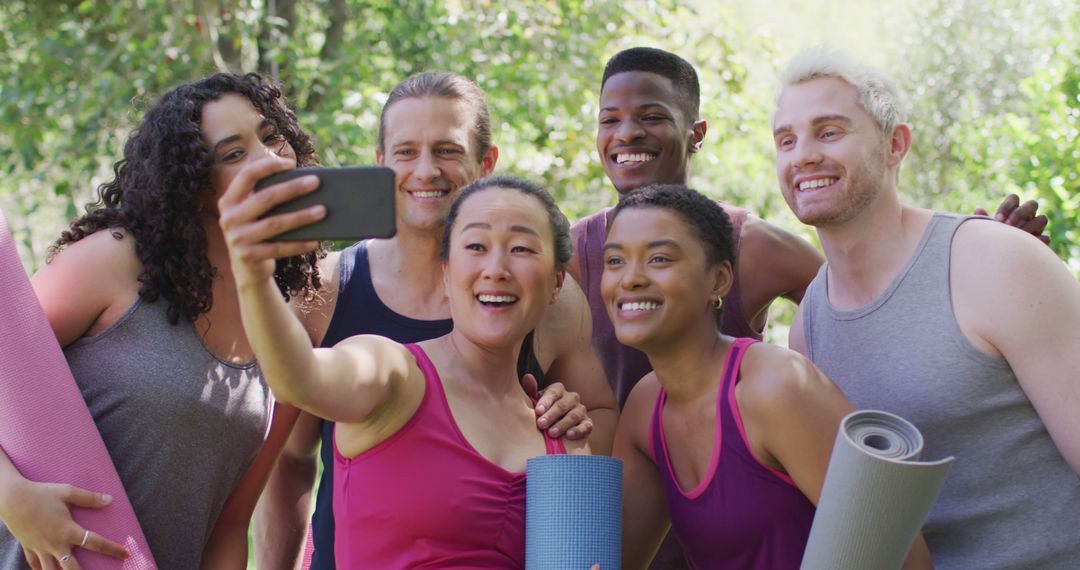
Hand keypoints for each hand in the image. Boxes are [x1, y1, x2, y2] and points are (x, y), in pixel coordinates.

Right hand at [1, 479, 127, 568]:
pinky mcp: (28, 547)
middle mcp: (55, 544)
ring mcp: (40, 548)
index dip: (112, 549)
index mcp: (67, 530)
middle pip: (72, 568)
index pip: (95, 543)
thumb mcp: (67, 492)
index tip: (125, 554)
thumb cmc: (41, 493)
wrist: (11, 499)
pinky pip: (35, 564)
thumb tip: (109, 500)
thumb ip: (89, 498)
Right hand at [217, 157, 325, 284]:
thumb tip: (304, 183)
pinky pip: (279, 248)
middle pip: (265, 198)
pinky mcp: (248, 256)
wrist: (247, 269)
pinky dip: (299, 244)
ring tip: (323, 210)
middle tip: (316, 182)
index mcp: (229, 200)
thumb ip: (268, 198)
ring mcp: (237, 238)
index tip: (290, 162)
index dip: (268, 166)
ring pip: (275, 224)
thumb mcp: (256, 214)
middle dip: (293, 188)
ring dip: (301, 216)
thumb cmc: (259, 233)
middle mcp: (229, 218)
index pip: (247, 175)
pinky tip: (316, 240)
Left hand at [528, 378, 592, 439]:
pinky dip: (578, 431)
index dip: (545, 401)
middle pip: (562, 405)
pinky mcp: (587, 423)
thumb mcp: (534, 402)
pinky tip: (569, 436)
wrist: (555, 427)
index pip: (553, 392)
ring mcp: (581, 410)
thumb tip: (528, 377)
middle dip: (551, 415)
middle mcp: (572, 398)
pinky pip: (586, 426)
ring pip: (573, 415)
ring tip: (552, 433)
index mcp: (558, 390)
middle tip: (541, 424)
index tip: (538, 411)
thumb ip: (530, 391)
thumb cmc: (542, 412)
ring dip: (562, 425)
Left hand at [975, 194, 1049, 244]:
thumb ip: (985, 220)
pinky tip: (1026, 245)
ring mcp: (1037, 227)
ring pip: (1042, 219)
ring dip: (1030, 226)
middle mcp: (1027, 215)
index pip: (1014, 198)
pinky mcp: (1041, 240)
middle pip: (1032, 204)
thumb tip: (978, 209)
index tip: (998, 219)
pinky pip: (1046, 237)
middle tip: (1008, 225)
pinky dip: (1038, 240)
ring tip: (1017, 235)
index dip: (1007, 206)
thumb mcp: (988, 229)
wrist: (1002, 257)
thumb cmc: (993, 238)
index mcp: (1013, 209)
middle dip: (1020, 213)